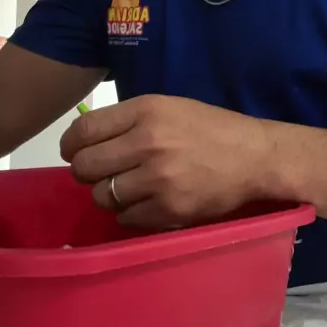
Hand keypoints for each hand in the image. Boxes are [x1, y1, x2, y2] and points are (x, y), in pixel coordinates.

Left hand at [60, 95, 270, 229]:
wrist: (256, 157)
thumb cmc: (210, 129)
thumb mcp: (168, 107)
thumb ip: (128, 121)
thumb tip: (85, 141)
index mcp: (146, 111)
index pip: (83, 131)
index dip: (71, 146)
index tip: (75, 152)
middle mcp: (148, 143)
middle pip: (85, 166)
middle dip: (86, 172)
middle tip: (102, 173)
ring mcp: (158, 179)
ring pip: (102, 196)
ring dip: (109, 194)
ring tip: (129, 188)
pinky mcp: (169, 210)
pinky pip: (126, 218)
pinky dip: (130, 214)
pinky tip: (148, 202)